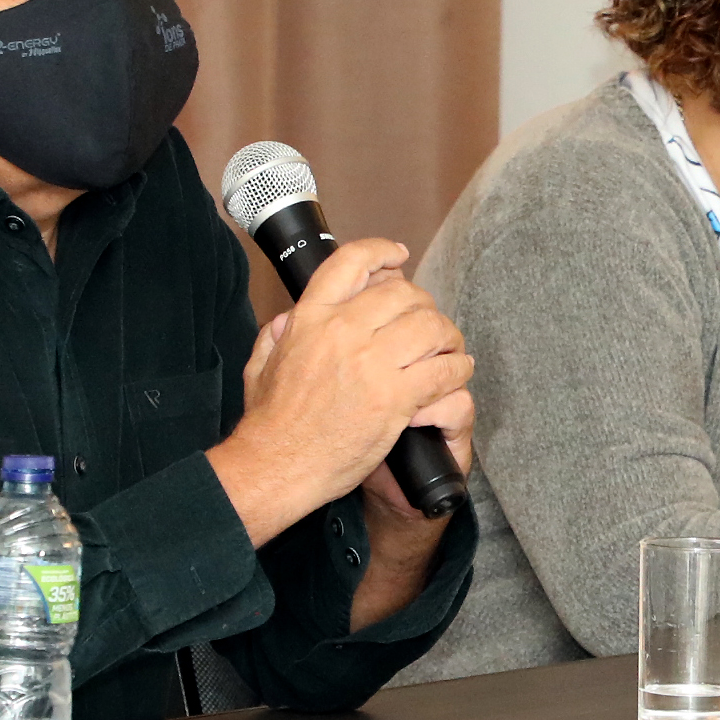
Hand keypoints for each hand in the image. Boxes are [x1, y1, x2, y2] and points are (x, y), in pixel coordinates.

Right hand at [208, 240, 475, 546]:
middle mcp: (342, 332)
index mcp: (310, 319)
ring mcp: (371, 365)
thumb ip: (277, 335)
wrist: (277, 467)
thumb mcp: (260, 366)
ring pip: (432, 327)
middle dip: (424, 305)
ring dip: (448, 336)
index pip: (351, 263)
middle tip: (428, 323)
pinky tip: (456, 372)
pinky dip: (458, 368)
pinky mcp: (395, 399)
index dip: (382, 253)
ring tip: (448, 348)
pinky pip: (444, 369)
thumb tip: (290, 316)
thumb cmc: (271, 423)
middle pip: (404, 293)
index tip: (399, 257)